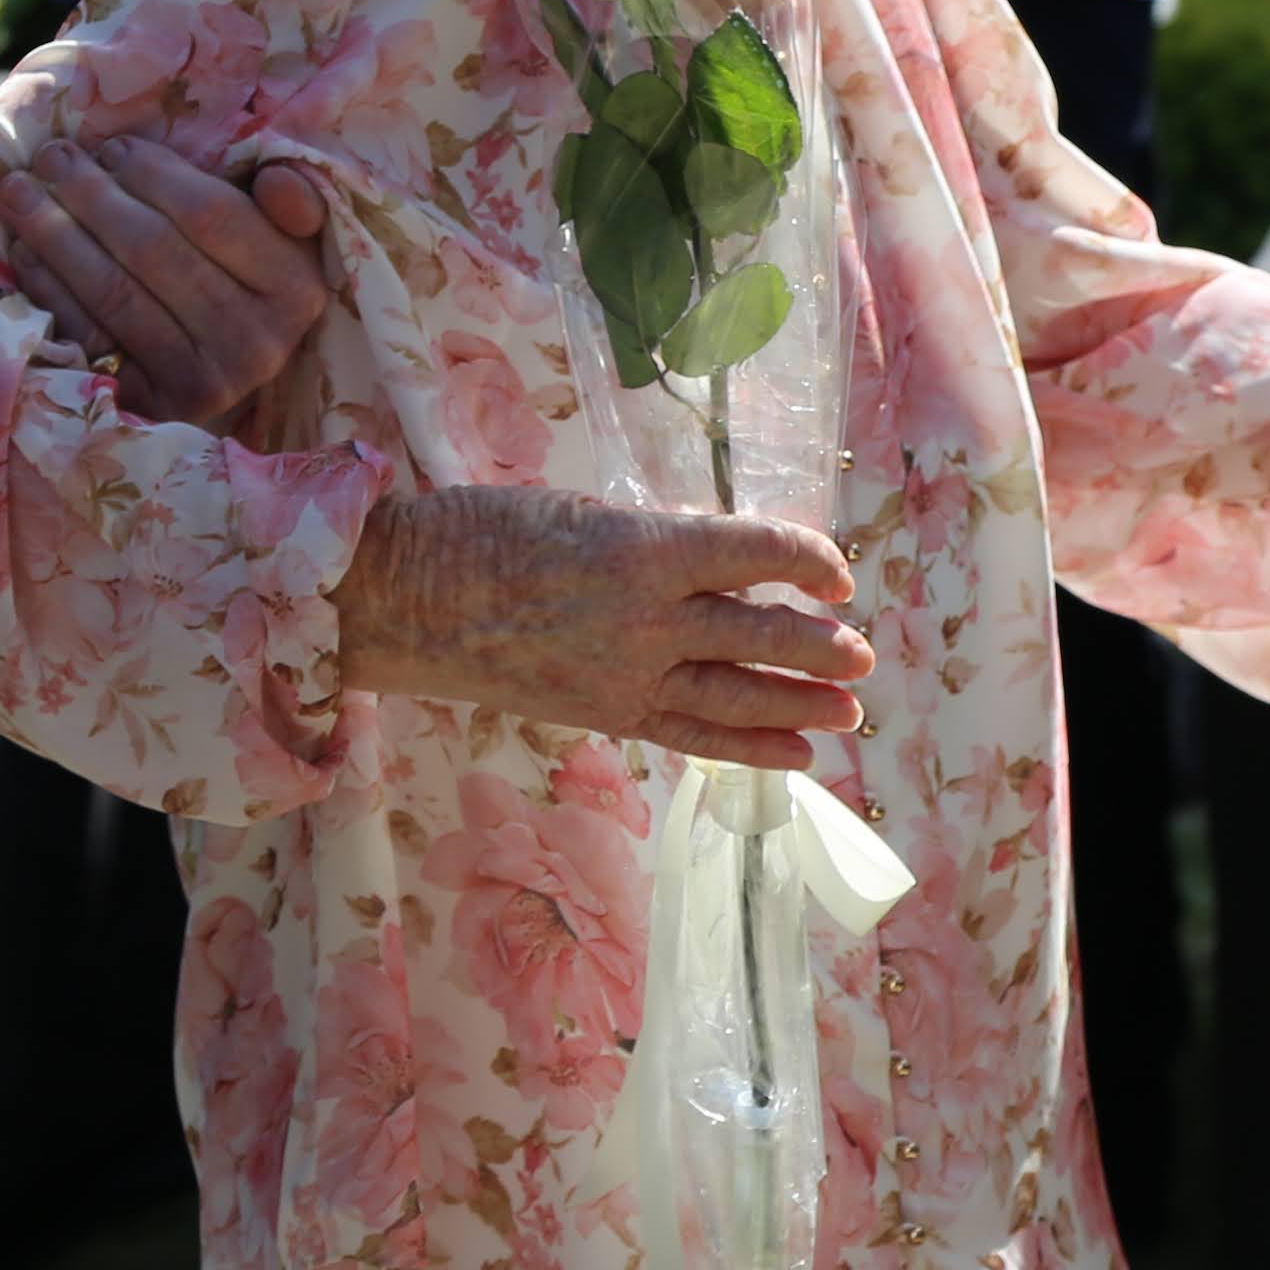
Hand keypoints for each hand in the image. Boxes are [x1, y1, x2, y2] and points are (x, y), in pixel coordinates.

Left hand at [0, 134, 336, 429]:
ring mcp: (202, 381)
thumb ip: (291, 203)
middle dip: (91, 195)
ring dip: (55, 234)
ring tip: (19, 192)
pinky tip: (25, 250)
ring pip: (113, 291)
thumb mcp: (285, 240)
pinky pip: (86, 335)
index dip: (153, 174)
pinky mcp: (150, 407)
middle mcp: (256, 342)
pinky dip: (48, 287)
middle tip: (50, 157)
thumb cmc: (249, 287)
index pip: (212, 215)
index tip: (112, 146)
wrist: (224, 375)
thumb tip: (276, 180)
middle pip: (153, 250)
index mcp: (296, 289)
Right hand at [336, 486, 874, 771]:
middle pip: (761, 635)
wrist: (408, 597)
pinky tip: (795, 756)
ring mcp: (627, 675)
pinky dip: (749, 747)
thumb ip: (660, 543)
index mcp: (646, 549)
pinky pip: (693, 736)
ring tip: (849, 714)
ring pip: (737, 695)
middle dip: (821, 649)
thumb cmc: (487, 532)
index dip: (810, 561)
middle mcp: (648, 619)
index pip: (758, 552)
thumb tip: (724, 564)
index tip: (839, 573)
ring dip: (801, 706)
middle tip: (861, 656)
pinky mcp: (607, 715)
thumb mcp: (589, 513)